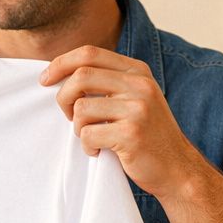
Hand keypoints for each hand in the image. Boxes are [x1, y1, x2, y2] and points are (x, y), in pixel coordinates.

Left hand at [40, 45, 194, 198]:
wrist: (177, 168)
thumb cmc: (147, 135)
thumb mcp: (134, 98)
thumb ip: (108, 82)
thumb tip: (61, 73)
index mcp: (137, 71)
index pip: (90, 53)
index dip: (61, 63)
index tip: (45, 79)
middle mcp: (139, 85)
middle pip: (81, 76)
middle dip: (63, 97)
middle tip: (69, 116)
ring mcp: (137, 109)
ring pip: (81, 108)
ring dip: (78, 128)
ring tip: (92, 138)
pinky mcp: (131, 133)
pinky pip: (88, 135)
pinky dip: (87, 146)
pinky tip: (99, 151)